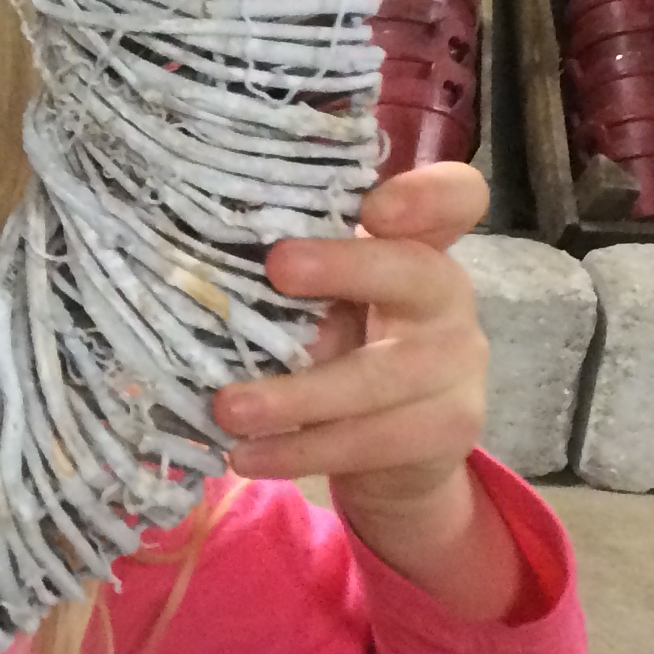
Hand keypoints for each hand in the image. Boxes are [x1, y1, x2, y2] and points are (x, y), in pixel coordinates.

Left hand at [210, 162, 523, 619]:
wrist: (395, 459)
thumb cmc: (343, 352)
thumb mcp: (320, 306)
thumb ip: (290, 282)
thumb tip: (194, 272)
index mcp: (417, 246)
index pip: (456, 198)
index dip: (426, 194)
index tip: (373, 205)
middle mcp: (448, 296)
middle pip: (419, 271)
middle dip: (348, 267)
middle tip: (277, 267)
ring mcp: (459, 364)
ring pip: (385, 376)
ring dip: (299, 395)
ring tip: (227, 409)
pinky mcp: (449, 429)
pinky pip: (374, 440)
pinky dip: (301, 450)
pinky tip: (247, 456)